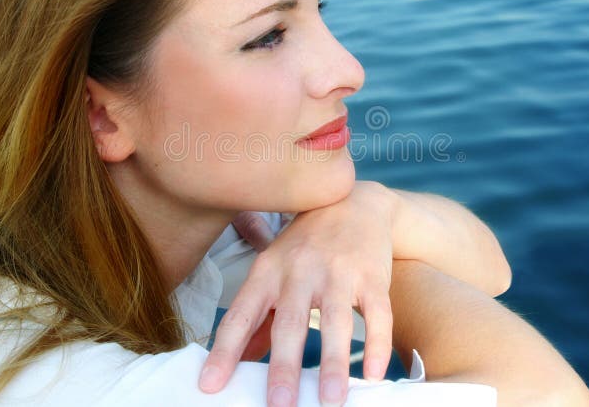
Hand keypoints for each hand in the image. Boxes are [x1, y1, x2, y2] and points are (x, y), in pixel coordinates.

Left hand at [198, 180, 398, 406]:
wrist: (356, 202)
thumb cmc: (308, 243)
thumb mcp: (276, 270)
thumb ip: (259, 317)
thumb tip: (240, 360)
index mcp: (268, 271)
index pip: (241, 314)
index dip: (225, 350)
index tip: (211, 385)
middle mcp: (301, 270)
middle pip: (290, 321)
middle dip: (284, 365)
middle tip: (279, 405)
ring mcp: (339, 271)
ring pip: (336, 320)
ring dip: (332, 362)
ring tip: (330, 400)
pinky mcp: (373, 275)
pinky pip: (378, 313)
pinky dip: (376, 344)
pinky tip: (373, 374)